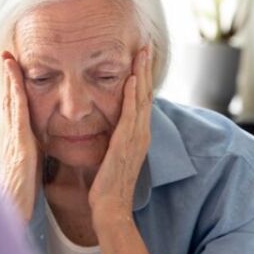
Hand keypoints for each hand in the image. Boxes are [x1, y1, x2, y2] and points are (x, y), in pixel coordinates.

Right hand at [0, 51, 40, 222]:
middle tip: (7, 55)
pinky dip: (15, 94)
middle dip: (8, 79)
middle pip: (9, 102)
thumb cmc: (21, 200)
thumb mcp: (28, 174)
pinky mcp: (20, 146)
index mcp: (18, 145)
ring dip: (9, 80)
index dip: (13, 91)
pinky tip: (16, 80)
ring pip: (11, 103)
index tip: (14, 71)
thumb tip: (35, 151)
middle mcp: (12, 139)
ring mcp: (14, 141)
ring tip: (8, 58)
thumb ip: (31, 159)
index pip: (15, 112)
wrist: (14, 217)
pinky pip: (18, 114)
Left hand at [88, 46, 152, 226]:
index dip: (142, 77)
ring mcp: (136, 139)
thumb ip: (112, 139)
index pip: (141, 100)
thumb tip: (106, 127)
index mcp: (137, 135)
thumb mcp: (111, 155)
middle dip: (146, 69)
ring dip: (142, 75)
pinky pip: (130, 116)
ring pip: (142, 100)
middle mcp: (141, 134)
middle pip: (146, 94)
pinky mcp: (125, 145)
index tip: (139, 57)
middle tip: (145, 45)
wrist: (110, 208)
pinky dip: (132, 97)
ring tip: (142, 52)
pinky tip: (131, 80)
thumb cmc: (107, 185)